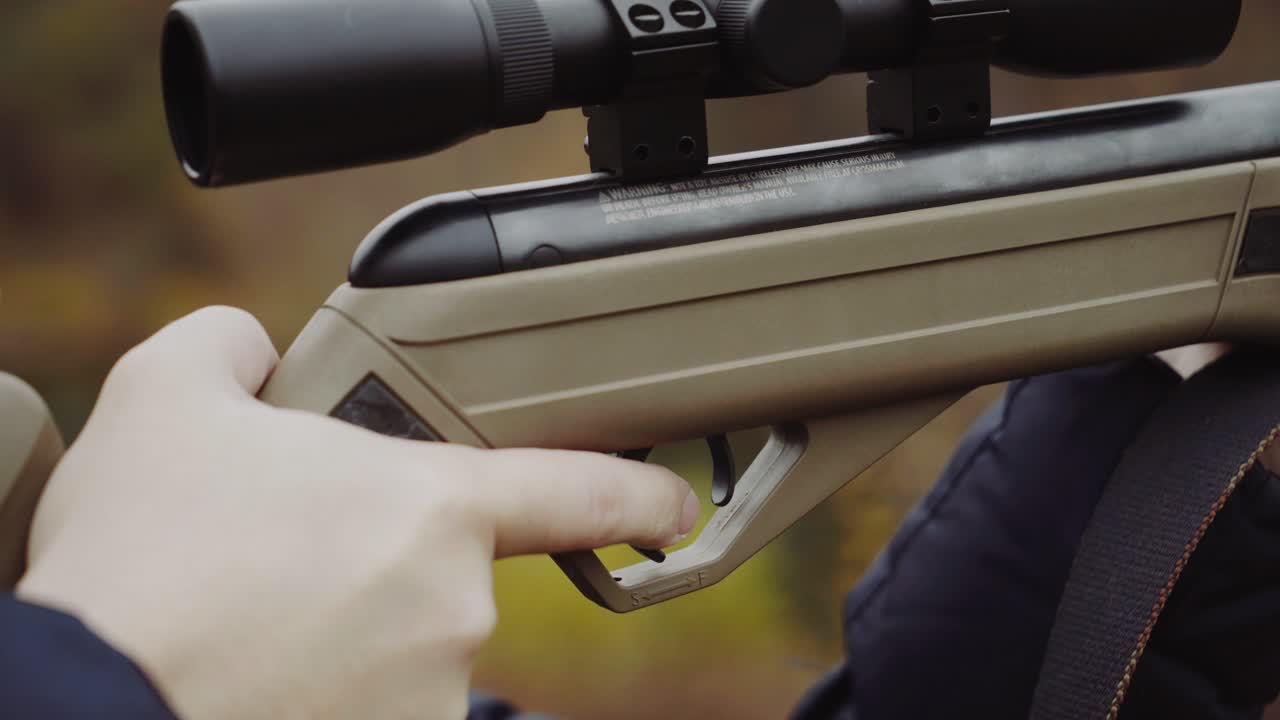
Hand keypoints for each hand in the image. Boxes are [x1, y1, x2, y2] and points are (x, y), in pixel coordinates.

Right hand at [16, 307, 698, 719]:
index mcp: (432, 508)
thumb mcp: (168, 396)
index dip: (640, 496)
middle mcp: (452, 608)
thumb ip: (233, 346)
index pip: (580, 493)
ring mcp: (427, 697)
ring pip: (403, 649)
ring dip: (349, 633)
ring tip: (251, 621)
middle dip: (377, 564)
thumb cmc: (141, 556)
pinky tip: (259, 673)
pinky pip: (374, 706)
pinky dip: (329, 691)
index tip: (675, 508)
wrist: (90, 701)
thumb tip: (254, 353)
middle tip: (277, 563)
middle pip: (443, 573)